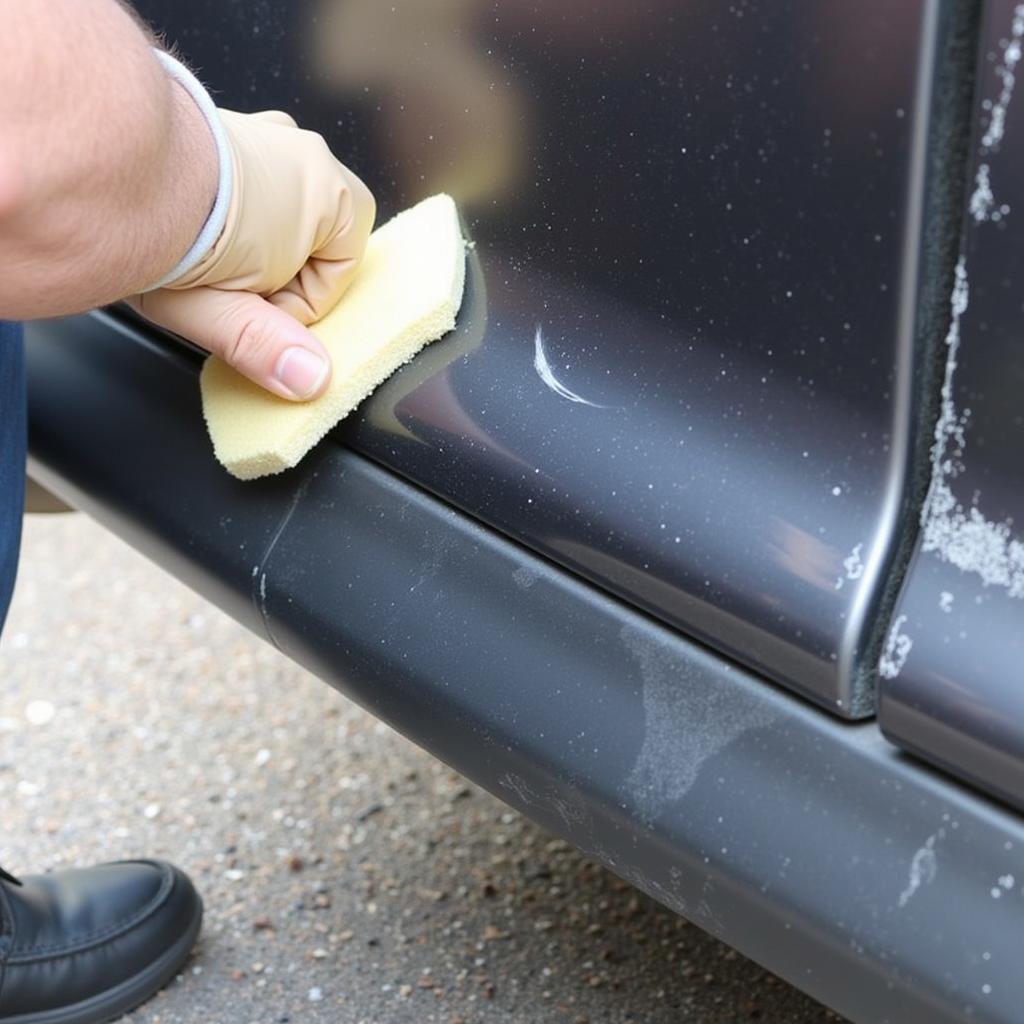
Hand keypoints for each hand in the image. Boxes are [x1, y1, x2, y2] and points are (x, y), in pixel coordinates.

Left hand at [130, 109, 374, 400]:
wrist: (100, 165)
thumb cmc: (167, 232)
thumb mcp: (222, 312)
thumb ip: (269, 348)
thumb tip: (309, 378)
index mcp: (329, 193)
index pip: (342, 268)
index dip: (301, 302)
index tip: (261, 313)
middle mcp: (301, 150)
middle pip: (316, 232)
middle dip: (280, 266)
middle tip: (233, 288)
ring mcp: (261, 131)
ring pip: (280, 205)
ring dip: (253, 237)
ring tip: (206, 259)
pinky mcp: (220, 124)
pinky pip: (243, 178)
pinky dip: (223, 206)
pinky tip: (188, 226)